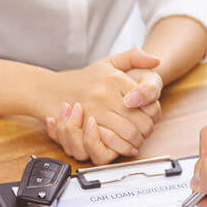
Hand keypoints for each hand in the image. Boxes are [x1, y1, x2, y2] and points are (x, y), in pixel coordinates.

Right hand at [43, 49, 159, 160]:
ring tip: (138, 140)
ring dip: (137, 141)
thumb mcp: (108, 62)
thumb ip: (133, 57)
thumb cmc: (82, 79)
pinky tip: (126, 146)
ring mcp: (94, 112)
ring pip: (128, 133)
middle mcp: (104, 95)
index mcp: (113, 79)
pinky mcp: (85, 128)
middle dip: (148, 130)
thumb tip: (156, 60)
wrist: (50, 90)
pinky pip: (111, 143)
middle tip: (147, 132)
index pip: (147, 100)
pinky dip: (122, 148)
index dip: (154, 111)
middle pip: (140, 120)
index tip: (152, 115)